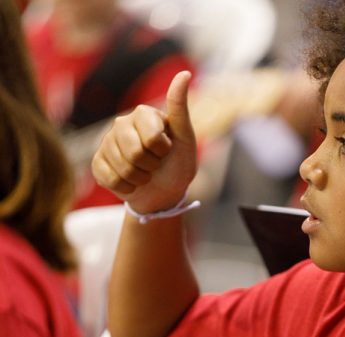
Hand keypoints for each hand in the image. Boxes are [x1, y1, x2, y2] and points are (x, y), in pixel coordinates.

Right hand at [91, 71, 197, 212]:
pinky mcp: (98, 162)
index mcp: (144, 114)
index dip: (162, 151)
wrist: (164, 193)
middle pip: (134, 153)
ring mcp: (107, 142)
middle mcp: (122, 123)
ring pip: (121, 168)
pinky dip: (125, 187)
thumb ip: (180, 109)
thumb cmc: (178, 164)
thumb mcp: (185, 139)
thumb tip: (185, 73)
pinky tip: (131, 183)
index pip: (152, 137)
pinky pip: (108, 178)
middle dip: (150, 167)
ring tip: (145, 174)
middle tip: (155, 165)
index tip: (167, 151)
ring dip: (139, 179)